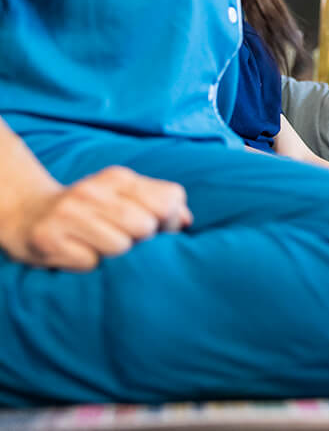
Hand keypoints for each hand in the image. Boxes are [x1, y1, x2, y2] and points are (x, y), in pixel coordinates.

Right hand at [0, 166, 191, 270]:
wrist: (26, 215)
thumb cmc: (87, 212)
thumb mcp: (123, 198)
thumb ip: (159, 204)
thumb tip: (187, 221)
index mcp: (118, 178)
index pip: (169, 200)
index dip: (170, 222)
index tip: (157, 229)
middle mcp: (93, 191)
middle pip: (146, 226)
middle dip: (141, 240)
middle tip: (123, 238)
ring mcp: (69, 214)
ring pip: (120, 247)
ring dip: (114, 253)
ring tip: (98, 245)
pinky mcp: (49, 239)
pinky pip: (91, 263)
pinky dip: (89, 264)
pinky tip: (77, 252)